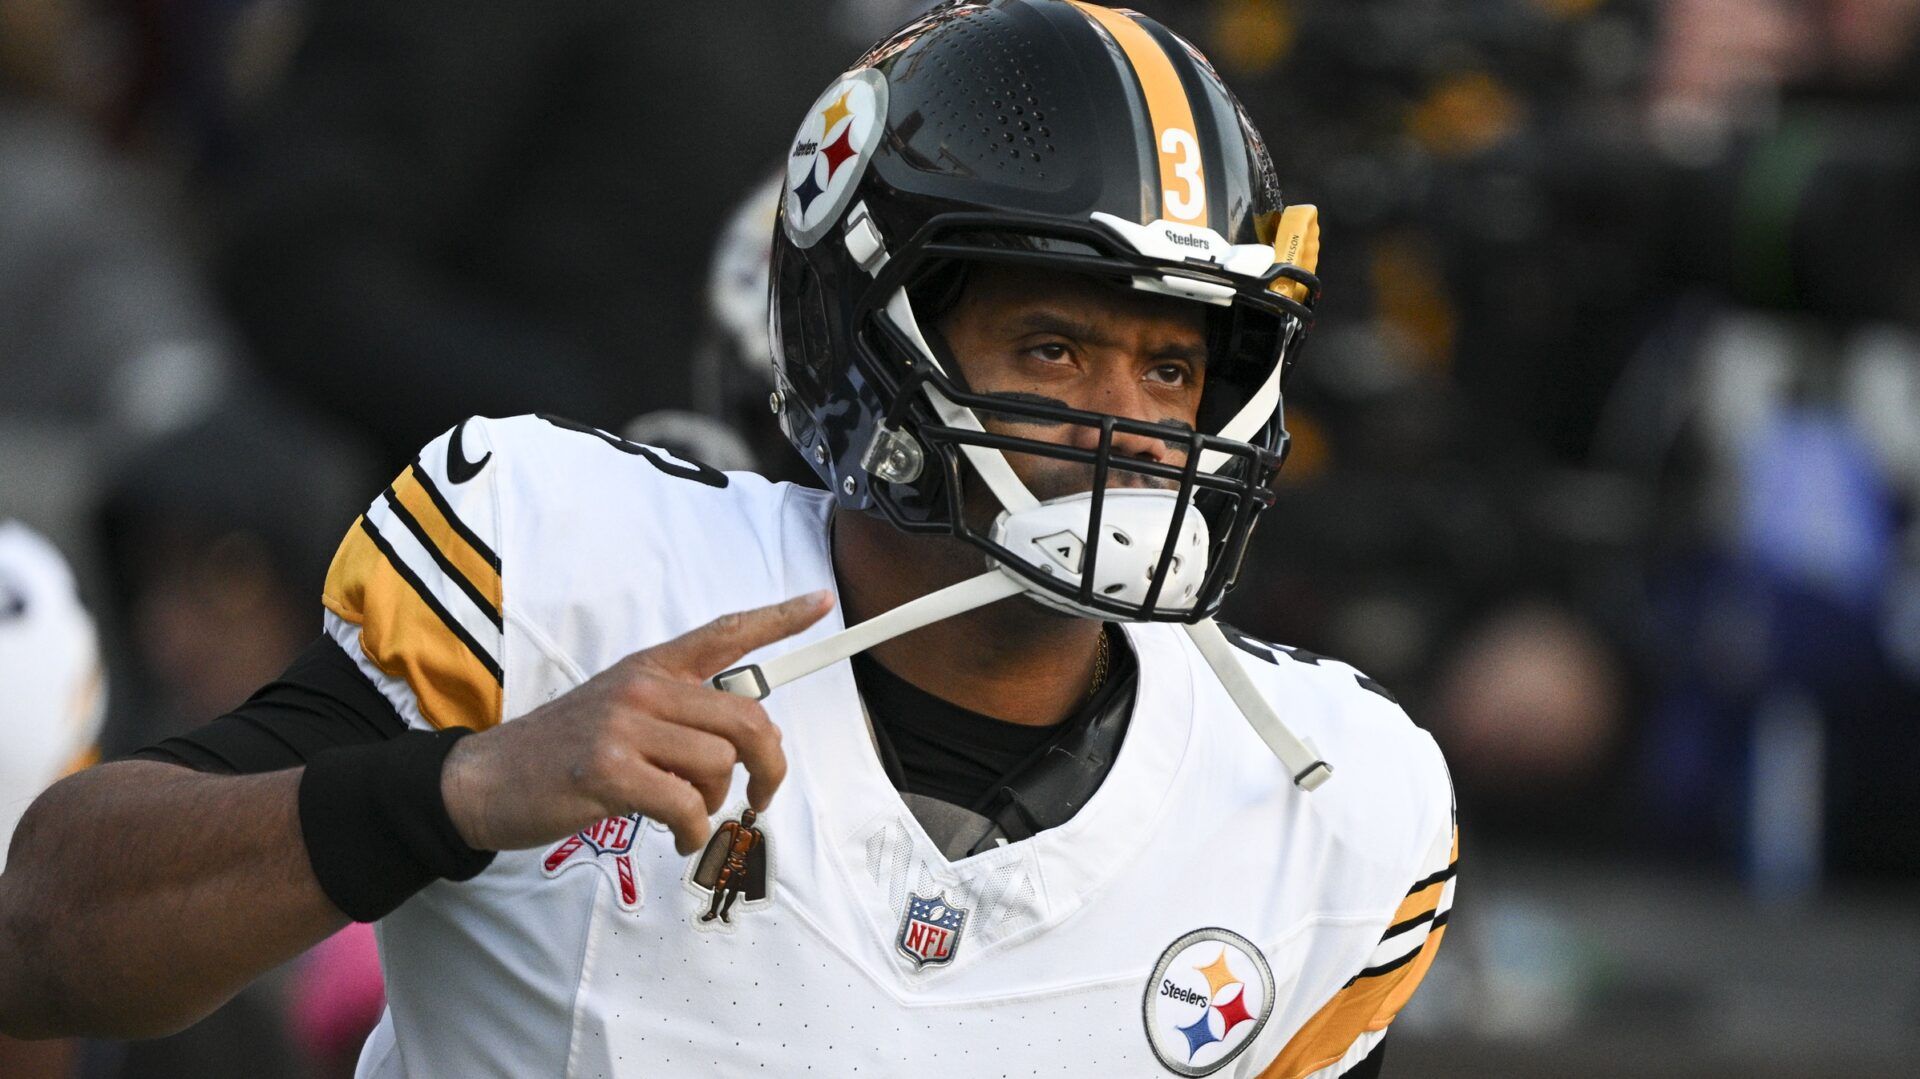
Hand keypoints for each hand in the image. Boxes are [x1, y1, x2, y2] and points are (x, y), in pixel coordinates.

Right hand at [439, 591, 833, 855]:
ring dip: (715, 803)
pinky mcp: (608, 770)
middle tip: (762, 795)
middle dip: (769, 766)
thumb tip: (740, 739)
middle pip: (745, 719)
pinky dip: (691, 831)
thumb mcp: (619, 710)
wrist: (487, 781)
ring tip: (686, 815)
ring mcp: (624, 726)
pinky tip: (675, 836)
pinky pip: (685, 804)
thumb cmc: (561, 753)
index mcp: (650, 666)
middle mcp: (643, 686)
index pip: (725, 633)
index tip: (822, 604)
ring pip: (718, 764)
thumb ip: (676, 712)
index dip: (779, 618)